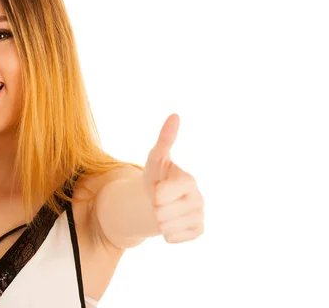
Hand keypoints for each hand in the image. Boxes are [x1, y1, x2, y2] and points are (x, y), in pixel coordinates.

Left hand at [143, 114, 203, 242]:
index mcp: (188, 180)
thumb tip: (175, 115)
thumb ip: (165, 139)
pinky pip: (175, 238)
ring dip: (159, 222)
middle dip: (154, 209)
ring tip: (163, 211)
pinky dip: (167, 234)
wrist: (156, 200)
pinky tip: (170, 223)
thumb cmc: (155, 176)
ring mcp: (199, 215)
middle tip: (159, 202)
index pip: (162, 195)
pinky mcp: (198, 230)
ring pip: (167, 227)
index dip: (154, 194)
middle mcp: (198, 198)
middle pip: (162, 213)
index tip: (157, 189)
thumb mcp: (155, 158)